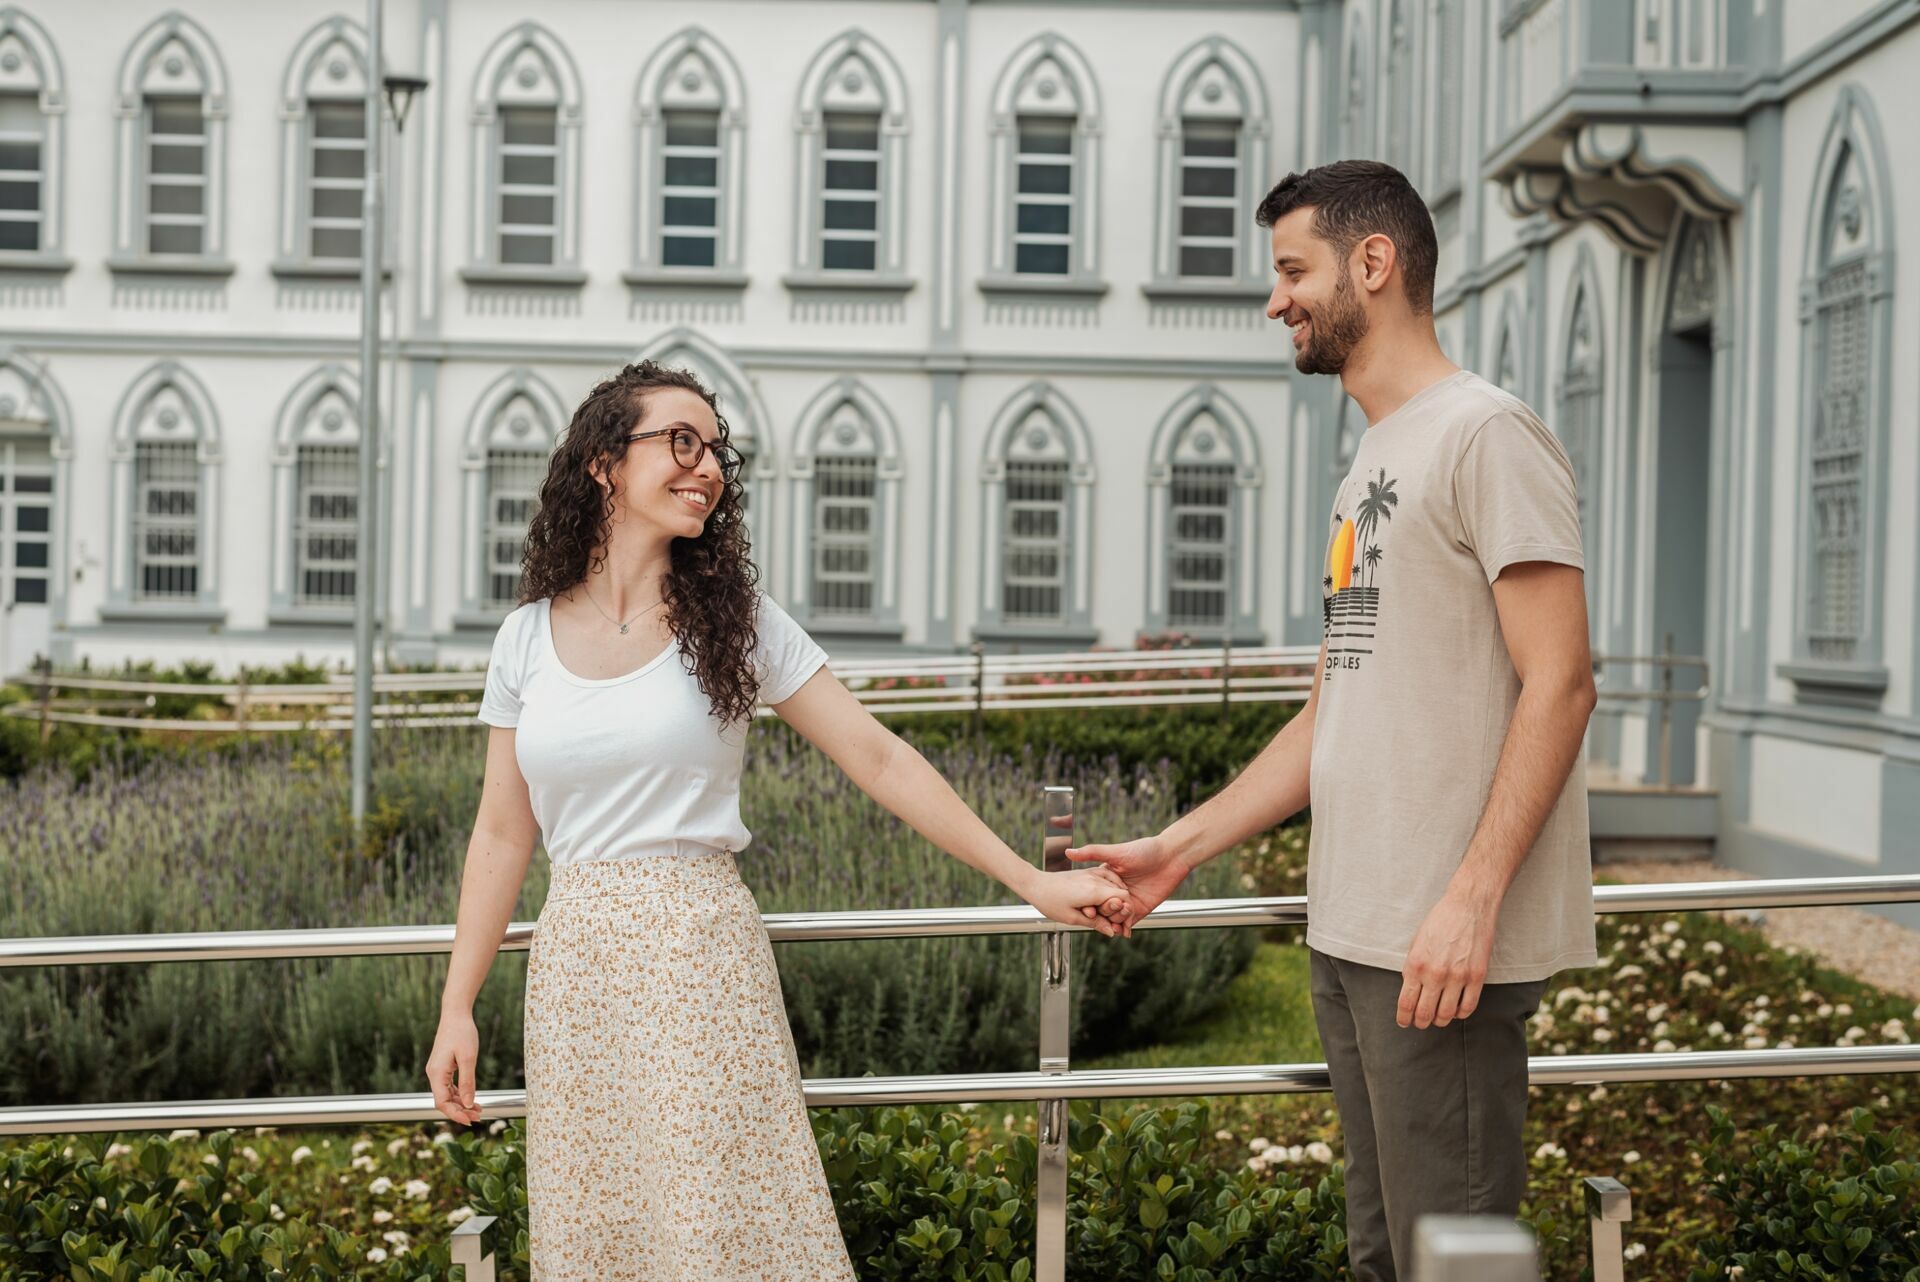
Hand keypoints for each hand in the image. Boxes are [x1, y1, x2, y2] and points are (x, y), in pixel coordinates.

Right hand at [425, 1010, 483, 1124]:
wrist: (456, 1014)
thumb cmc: (462, 1032)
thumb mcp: (468, 1058)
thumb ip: (467, 1082)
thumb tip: (468, 1104)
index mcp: (436, 1073)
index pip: (442, 1102)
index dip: (455, 1114)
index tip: (470, 1121)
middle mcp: (433, 1074)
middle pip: (444, 1101)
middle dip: (460, 1111)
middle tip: (478, 1117)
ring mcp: (437, 1071)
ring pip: (447, 1095)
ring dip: (461, 1104)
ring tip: (479, 1111)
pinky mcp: (443, 1067)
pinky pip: (449, 1086)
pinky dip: (460, 1094)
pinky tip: (472, 1099)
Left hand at [1022, 865, 1131, 937]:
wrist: (1035, 884)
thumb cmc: (1049, 901)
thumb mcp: (1072, 918)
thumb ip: (1095, 924)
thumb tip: (1111, 932)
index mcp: (1094, 891)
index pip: (1123, 898)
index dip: (1126, 913)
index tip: (1121, 925)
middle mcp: (1095, 879)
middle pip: (1122, 892)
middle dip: (1122, 908)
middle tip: (1115, 922)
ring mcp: (1091, 873)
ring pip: (1116, 883)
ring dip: (1117, 897)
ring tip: (1110, 912)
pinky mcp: (1087, 872)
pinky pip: (1107, 876)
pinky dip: (1111, 886)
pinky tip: (1106, 897)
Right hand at [1064, 835, 1192, 938]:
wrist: (1172, 857)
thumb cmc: (1145, 850)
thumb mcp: (1115, 852)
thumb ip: (1092, 852)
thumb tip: (1068, 852)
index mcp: (1107, 878)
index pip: (1092, 894)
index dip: (1087, 902)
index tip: (1085, 908)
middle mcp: (1116, 891)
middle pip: (1102, 908)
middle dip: (1100, 915)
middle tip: (1100, 917)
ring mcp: (1128, 901)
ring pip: (1115, 917)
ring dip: (1112, 923)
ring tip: (1111, 926)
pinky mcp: (1140, 909)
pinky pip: (1129, 922)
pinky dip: (1125, 928)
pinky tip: (1122, 932)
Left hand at [1397, 889, 1497, 1027]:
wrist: (1468, 906)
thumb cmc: (1439, 922)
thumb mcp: (1416, 943)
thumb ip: (1412, 968)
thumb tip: (1410, 991)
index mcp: (1415, 965)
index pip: (1406, 1004)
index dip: (1404, 1018)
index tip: (1404, 1022)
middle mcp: (1435, 974)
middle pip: (1424, 1013)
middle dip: (1420, 1022)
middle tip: (1420, 1023)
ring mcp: (1457, 976)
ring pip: (1446, 1014)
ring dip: (1440, 1020)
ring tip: (1438, 1018)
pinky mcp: (1477, 976)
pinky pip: (1468, 1007)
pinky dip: (1460, 1014)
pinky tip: (1456, 1011)